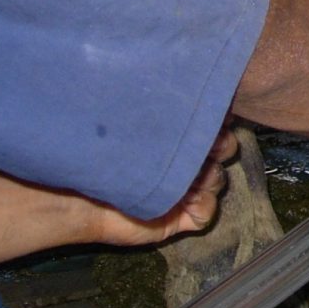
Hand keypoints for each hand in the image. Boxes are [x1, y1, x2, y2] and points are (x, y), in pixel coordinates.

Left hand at [85, 127, 239, 246]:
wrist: (82, 200)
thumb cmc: (105, 155)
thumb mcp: (137, 125)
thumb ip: (167, 113)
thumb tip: (184, 90)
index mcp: (178, 133)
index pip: (213, 119)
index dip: (217, 116)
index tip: (210, 113)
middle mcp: (186, 160)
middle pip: (226, 147)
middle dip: (218, 145)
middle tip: (201, 146)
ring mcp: (188, 189)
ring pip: (218, 178)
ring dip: (206, 177)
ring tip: (182, 178)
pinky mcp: (184, 217)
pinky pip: (209, 210)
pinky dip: (200, 205)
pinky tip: (182, 201)